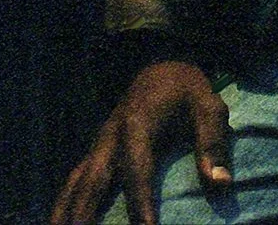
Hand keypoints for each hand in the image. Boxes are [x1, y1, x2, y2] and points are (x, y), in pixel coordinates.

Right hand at [51, 59, 229, 224]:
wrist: (160, 67)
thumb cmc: (186, 91)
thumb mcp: (208, 107)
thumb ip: (213, 143)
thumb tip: (220, 185)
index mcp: (137, 124)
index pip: (137, 169)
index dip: (139, 201)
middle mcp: (110, 137)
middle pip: (93, 180)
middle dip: (85, 214)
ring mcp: (99, 145)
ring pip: (75, 183)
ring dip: (64, 211)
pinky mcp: (95, 153)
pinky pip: (74, 182)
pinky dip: (63, 204)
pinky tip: (58, 222)